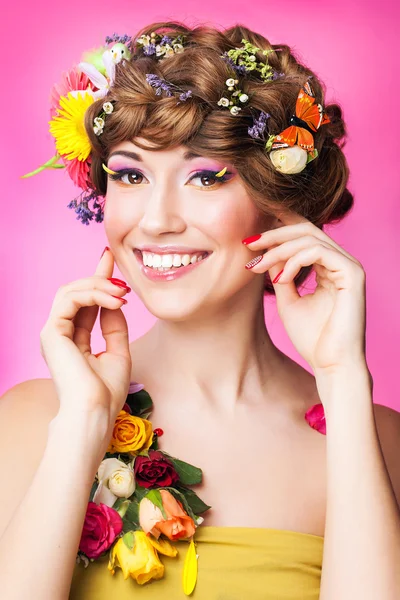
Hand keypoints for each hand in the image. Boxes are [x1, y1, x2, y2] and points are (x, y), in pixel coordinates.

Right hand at [40, 248, 131, 431]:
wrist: (93, 413)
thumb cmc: (105, 392)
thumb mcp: (118, 352)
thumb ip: (115, 326)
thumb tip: (116, 301)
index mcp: (75, 340)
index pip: (86, 303)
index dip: (98, 280)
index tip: (110, 259)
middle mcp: (61, 334)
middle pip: (77, 292)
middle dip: (99, 276)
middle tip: (119, 267)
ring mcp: (53, 332)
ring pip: (71, 292)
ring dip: (99, 286)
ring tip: (123, 292)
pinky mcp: (51, 332)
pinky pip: (69, 300)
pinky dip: (93, 294)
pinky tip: (114, 300)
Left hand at [243, 210, 366, 374]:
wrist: (330, 365)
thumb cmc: (312, 338)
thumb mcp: (288, 300)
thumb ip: (280, 274)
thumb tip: (266, 252)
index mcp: (328, 266)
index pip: (304, 235)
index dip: (278, 229)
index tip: (250, 239)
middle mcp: (341, 262)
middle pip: (306, 229)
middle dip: (274, 234)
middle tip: (249, 243)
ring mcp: (349, 266)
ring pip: (310, 237)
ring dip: (278, 249)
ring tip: (258, 265)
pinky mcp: (352, 274)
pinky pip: (318, 252)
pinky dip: (294, 261)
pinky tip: (280, 278)